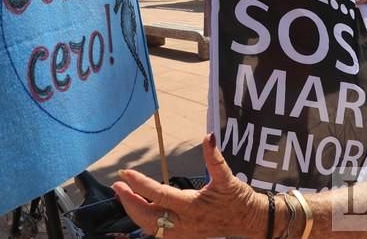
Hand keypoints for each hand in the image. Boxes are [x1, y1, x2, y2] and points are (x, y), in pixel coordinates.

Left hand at [113, 134, 265, 237]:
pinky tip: (138, 208)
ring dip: (134, 211)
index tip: (125, 173)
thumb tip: (208, 137)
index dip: (140, 184)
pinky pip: (157, 232)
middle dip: (129, 201)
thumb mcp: (227, 177)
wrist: (249, 222)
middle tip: (117, 184)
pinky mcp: (183, 237)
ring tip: (123, 194)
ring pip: (150, 227)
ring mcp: (183, 234)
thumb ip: (215, 158)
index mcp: (193, 207)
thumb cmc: (238, 199)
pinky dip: (144, 220)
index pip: (159, 195)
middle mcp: (185, 224)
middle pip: (148, 216)